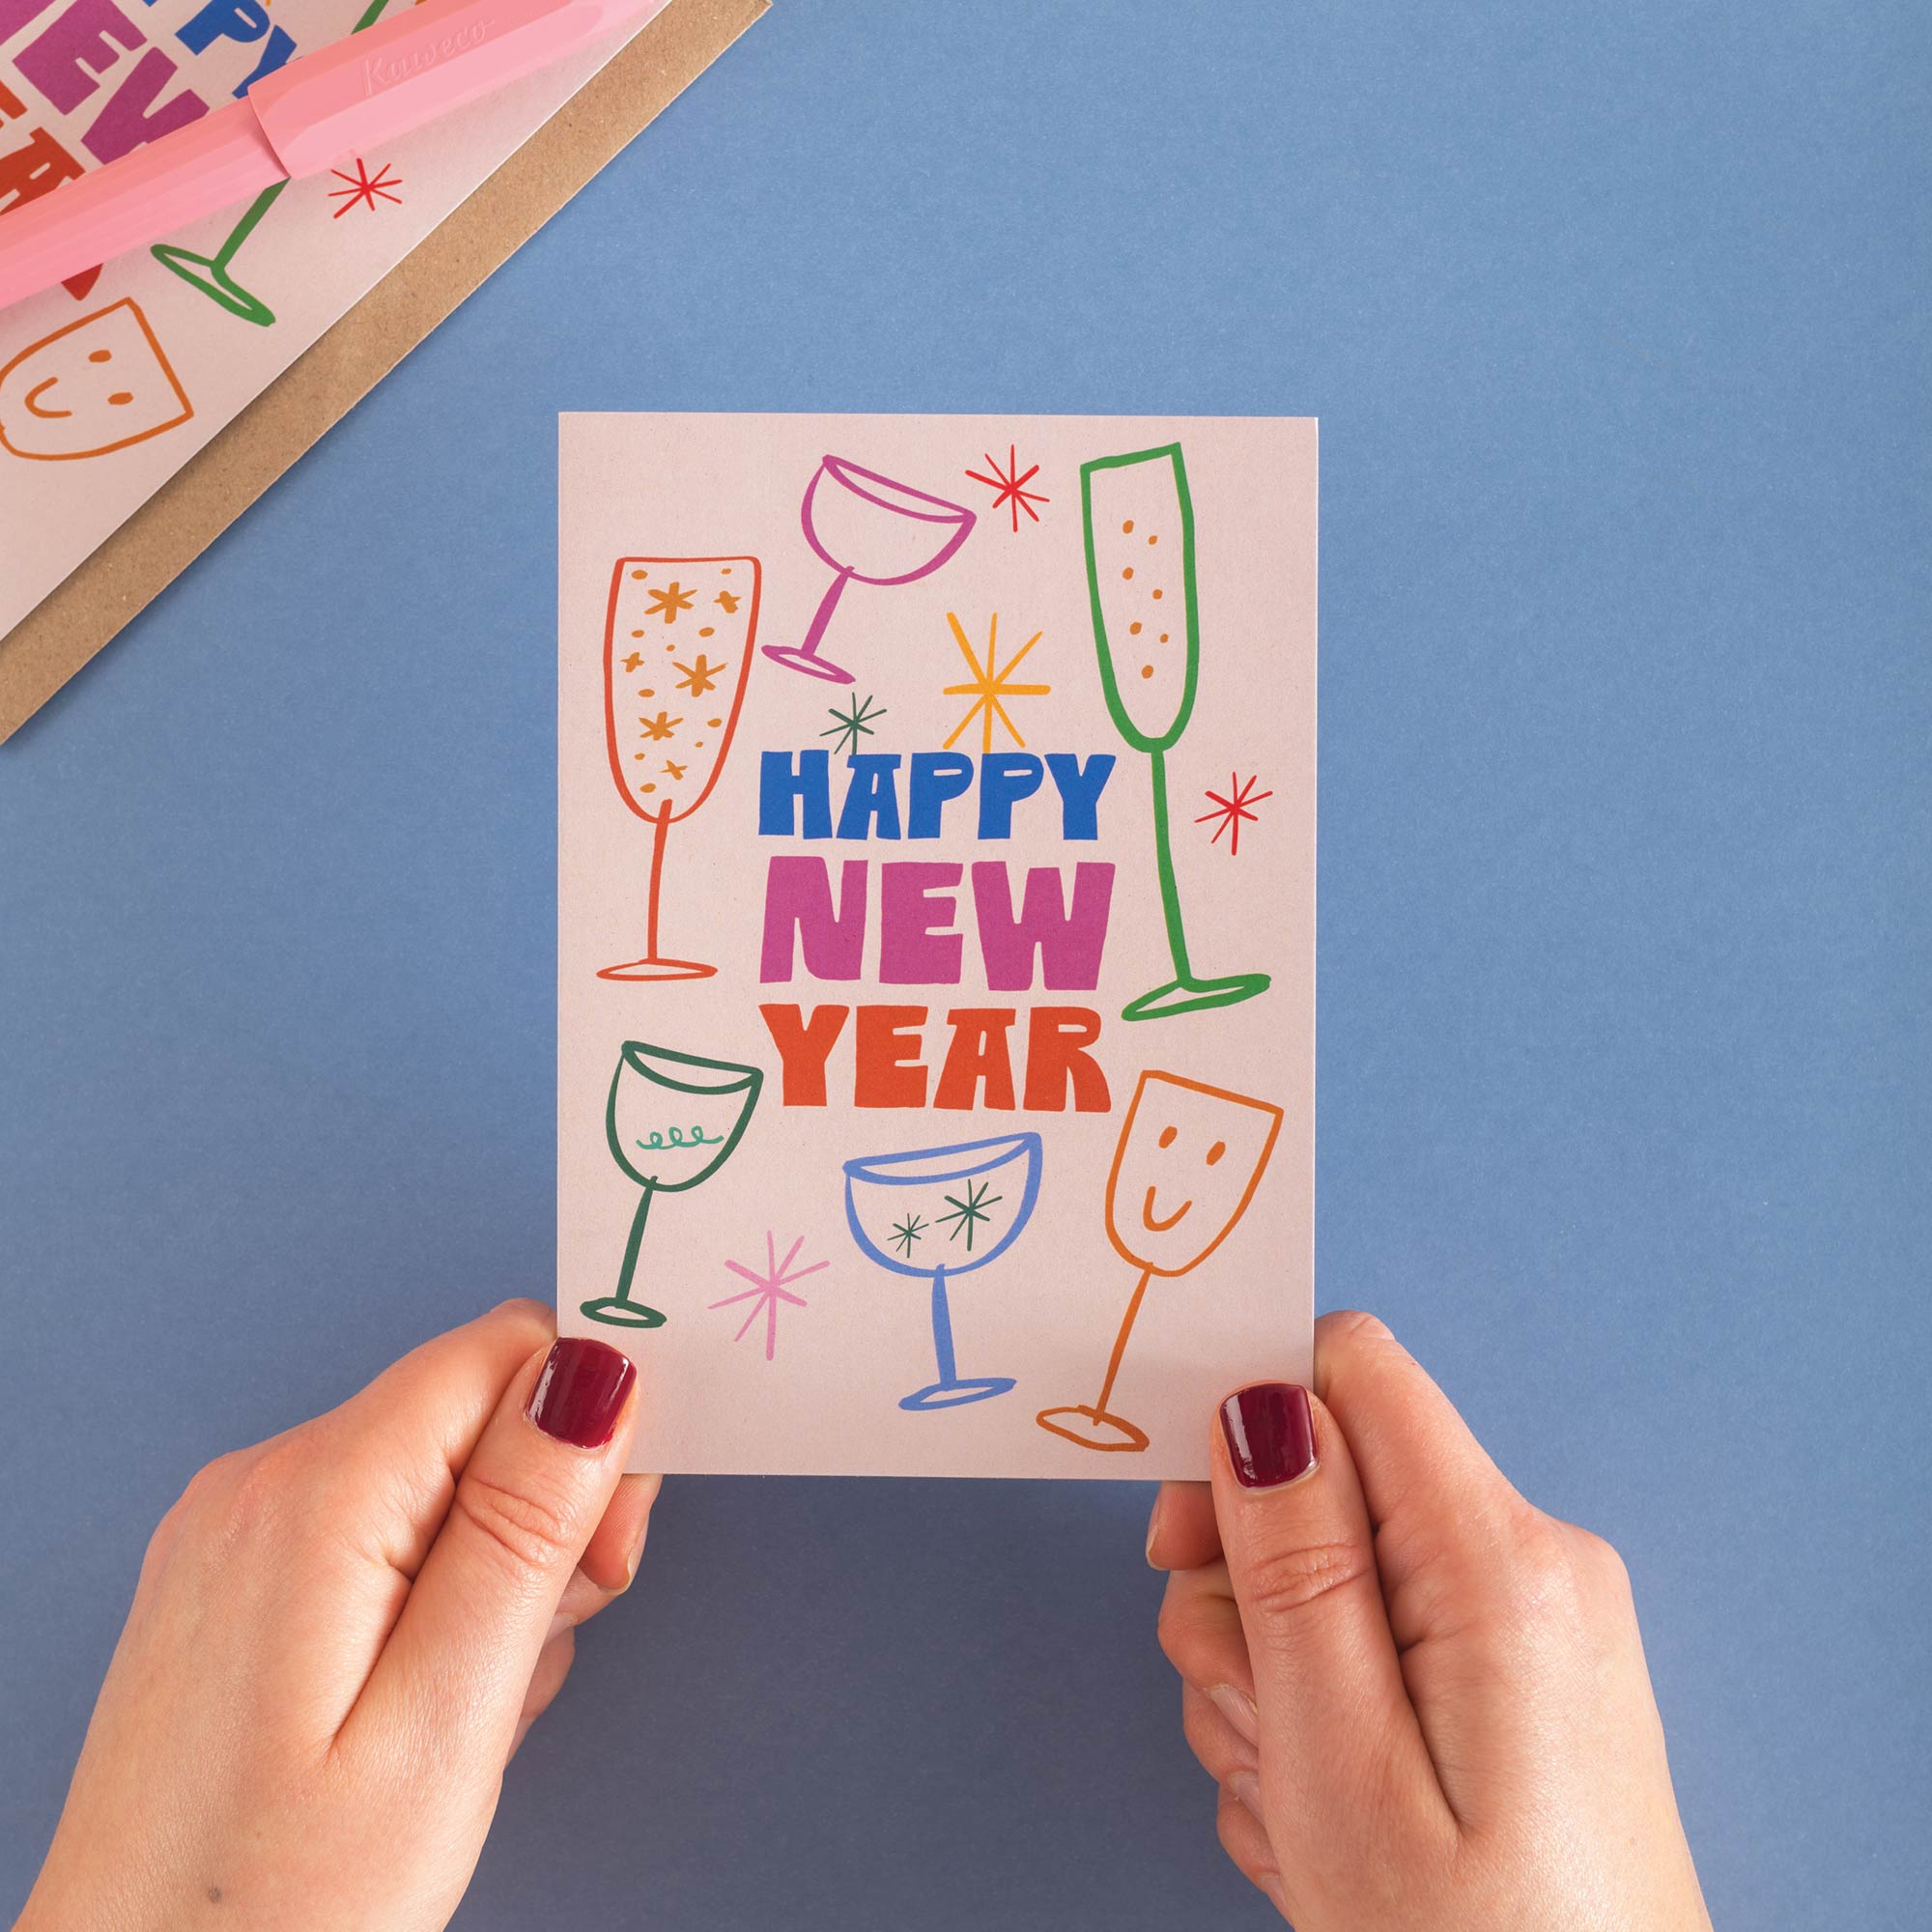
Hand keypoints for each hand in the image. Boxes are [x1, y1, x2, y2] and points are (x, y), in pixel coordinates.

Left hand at [19, 1302, 650, 1931]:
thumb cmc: (276, 1910)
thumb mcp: (441, 1722)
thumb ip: (524, 1529)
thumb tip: (594, 1370)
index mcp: (314, 1497)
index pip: (506, 1348)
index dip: (586, 1432)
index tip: (602, 1556)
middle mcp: (261, 1483)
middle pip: (478, 1413)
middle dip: (546, 1518)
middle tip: (526, 1659)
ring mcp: (236, 1532)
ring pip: (442, 1480)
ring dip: (494, 1578)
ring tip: (464, 1710)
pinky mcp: (236, 1582)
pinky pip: (385, 1537)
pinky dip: (434, 1605)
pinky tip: (416, 1710)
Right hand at [1148, 1311, 1710, 1928]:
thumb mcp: (1343, 1764)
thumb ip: (1296, 1565)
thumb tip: (1259, 1399)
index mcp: (1501, 1563)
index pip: (1351, 1368)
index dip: (1246, 1422)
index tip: (1182, 1539)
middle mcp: (1535, 1569)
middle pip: (1327, 1483)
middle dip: (1244, 1593)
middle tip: (1252, 1721)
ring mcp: (1533, 1632)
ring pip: (1334, 1578)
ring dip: (1273, 1681)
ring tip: (1297, 1804)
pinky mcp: (1521, 1688)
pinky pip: (1379, 1649)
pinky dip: (1326, 1724)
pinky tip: (1333, 1821)